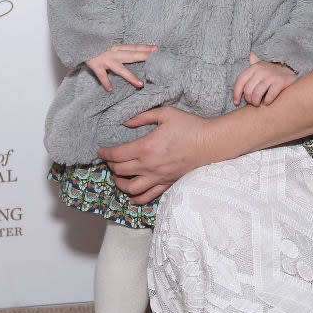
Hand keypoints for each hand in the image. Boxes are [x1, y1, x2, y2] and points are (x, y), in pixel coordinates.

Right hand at [86, 44, 157, 91]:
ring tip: (140, 84)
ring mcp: (105, 59)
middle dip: (144, 57)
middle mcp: (113, 53)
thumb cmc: (95, 46)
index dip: (146, 48)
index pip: (134, 47)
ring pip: (120, 68)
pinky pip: (102, 75)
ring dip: (130, 76)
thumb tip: (131, 53)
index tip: (157, 49)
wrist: (79, 42)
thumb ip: (119, 49)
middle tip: (156, 59)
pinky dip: (106, 82)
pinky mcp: (96, 66)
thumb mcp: (108, 45)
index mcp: (117, 47)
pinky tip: (110, 89)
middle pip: (132, 55)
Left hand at [98, 105, 214, 203]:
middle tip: (109, 159)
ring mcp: (158, 177)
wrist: (211, 143)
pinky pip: (147, 197)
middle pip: (120, 170)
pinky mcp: (167, 183)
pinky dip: (136, 199)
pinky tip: (132, 196)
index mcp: (146, 147)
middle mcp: (149, 166)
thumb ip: (142, 116)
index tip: (101, 151)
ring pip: (130, 188)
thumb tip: (125, 122)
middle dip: (110, 165)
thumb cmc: (190, 126)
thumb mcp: (165, 114)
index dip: (105, 153)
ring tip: (117, 177)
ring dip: (119, 183)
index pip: (116, 155)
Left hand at [233, 51, 296, 105]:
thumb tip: (250, 53)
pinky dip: (267, 102)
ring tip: (259, 104)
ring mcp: (271, 76)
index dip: (236, 93)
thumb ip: (254, 62)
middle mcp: (262, 70)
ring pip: (257, 94)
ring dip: (256, 102)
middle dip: (249, 100)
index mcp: (254, 67)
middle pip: (248, 90)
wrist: (292, 71)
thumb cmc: (273, 72)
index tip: (236, 102)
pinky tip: (267, 102)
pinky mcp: (280, 82)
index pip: (240, 81)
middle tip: (253, 102)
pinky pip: (269, 96)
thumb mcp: (262, 66)